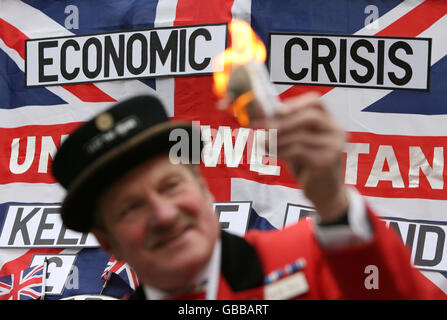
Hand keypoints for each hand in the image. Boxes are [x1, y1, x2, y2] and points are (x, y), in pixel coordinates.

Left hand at [265, 92, 348, 222]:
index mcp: (332, 123)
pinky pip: (298, 151)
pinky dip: (280, 151)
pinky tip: (270, 153)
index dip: (294, 103)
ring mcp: (334, 147)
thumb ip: (286, 128)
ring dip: (277, 139)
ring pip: (300, 136)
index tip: (275, 110)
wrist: (326, 194)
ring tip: (262, 142)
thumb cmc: (309, 166)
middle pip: (310, 116)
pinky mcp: (327, 161)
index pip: (316, 102)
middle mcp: (337, 132)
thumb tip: (262, 112)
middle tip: (264, 127)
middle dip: (284, 121)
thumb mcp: (298, 142)